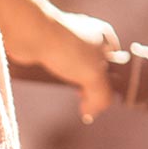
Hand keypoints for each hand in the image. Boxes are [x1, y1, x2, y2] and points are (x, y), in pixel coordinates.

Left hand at [20, 8, 120, 122]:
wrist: (31, 34)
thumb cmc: (66, 48)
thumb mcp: (94, 75)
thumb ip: (101, 97)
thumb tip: (91, 114)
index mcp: (105, 38)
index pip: (117, 66)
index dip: (110, 86)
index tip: (100, 99)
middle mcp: (88, 38)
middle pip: (96, 70)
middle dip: (90, 86)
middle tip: (83, 98)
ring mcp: (68, 43)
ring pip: (76, 70)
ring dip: (73, 83)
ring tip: (71, 91)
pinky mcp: (49, 49)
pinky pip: (58, 67)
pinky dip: (57, 78)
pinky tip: (54, 81)